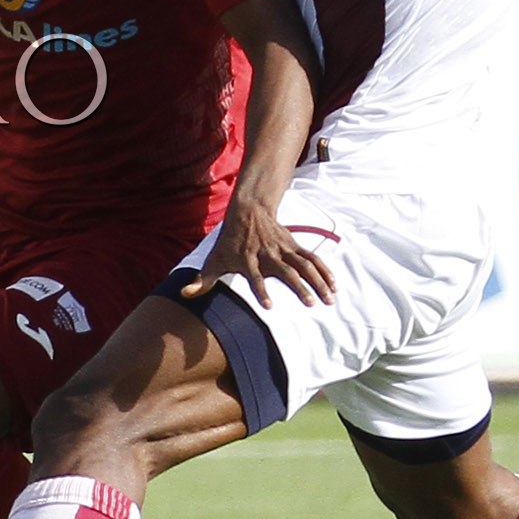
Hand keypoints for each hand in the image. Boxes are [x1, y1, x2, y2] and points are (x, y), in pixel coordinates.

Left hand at [179, 195, 334, 308]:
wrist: (248, 211)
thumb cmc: (229, 242)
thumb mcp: (214, 259)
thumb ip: (202, 280)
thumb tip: (184, 294)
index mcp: (248, 259)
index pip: (254, 277)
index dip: (261, 291)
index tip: (268, 307)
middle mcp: (268, 254)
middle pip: (285, 271)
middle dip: (298, 287)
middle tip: (310, 305)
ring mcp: (283, 249)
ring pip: (304, 265)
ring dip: (318, 281)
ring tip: (329, 299)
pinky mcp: (294, 246)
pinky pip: (313, 259)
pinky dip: (325, 271)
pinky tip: (334, 285)